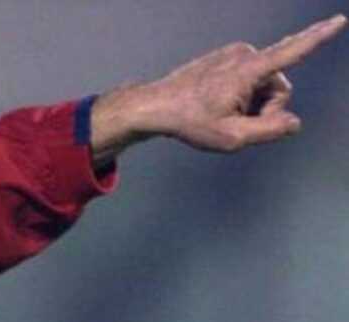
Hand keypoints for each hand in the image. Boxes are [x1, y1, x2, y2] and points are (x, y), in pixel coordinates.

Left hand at [91, 14, 345, 163]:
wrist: (156, 106)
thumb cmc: (190, 122)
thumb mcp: (232, 137)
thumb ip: (268, 130)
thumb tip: (294, 122)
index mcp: (248, 69)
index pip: (293, 52)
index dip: (319, 38)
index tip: (339, 20)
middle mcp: (245, 54)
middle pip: (279, 87)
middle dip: (266, 108)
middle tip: (235, 123)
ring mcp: (234, 54)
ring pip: (264, 85)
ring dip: (252, 103)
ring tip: (224, 113)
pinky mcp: (226, 57)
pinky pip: (249, 80)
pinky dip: (241, 95)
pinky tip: (219, 105)